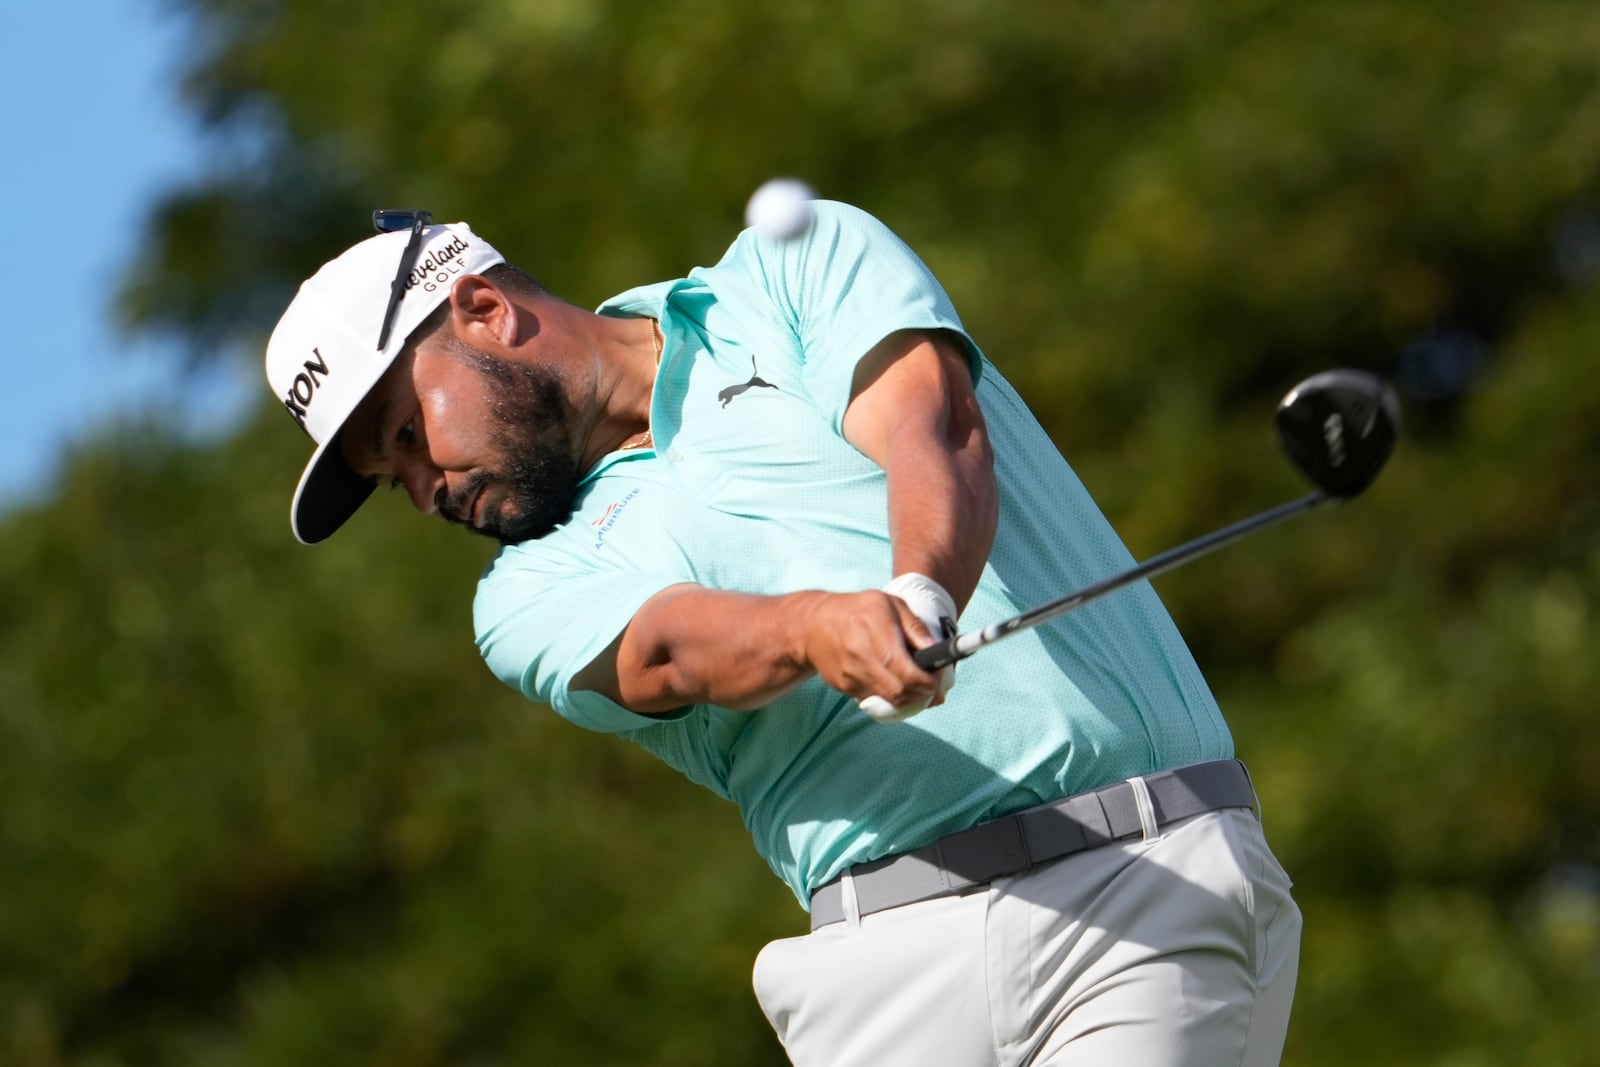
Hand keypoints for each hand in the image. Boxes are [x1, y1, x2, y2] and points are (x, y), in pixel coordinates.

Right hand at [798, 589, 946, 718]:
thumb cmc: (857, 610)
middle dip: (921, 694)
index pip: (910, 675)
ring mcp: (852, 679)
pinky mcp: (844, 689)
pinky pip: (874, 699)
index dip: (930, 683)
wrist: (812, 625)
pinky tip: (890, 678)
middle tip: (930, 684)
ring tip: (912, 680)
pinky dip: (888, 694)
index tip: (938, 677)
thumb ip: (915, 628)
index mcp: (878, 639)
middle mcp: (863, 662)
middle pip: (901, 694)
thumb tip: (937, 651)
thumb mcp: (891, 605)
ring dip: (907, 697)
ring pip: (889, 702)